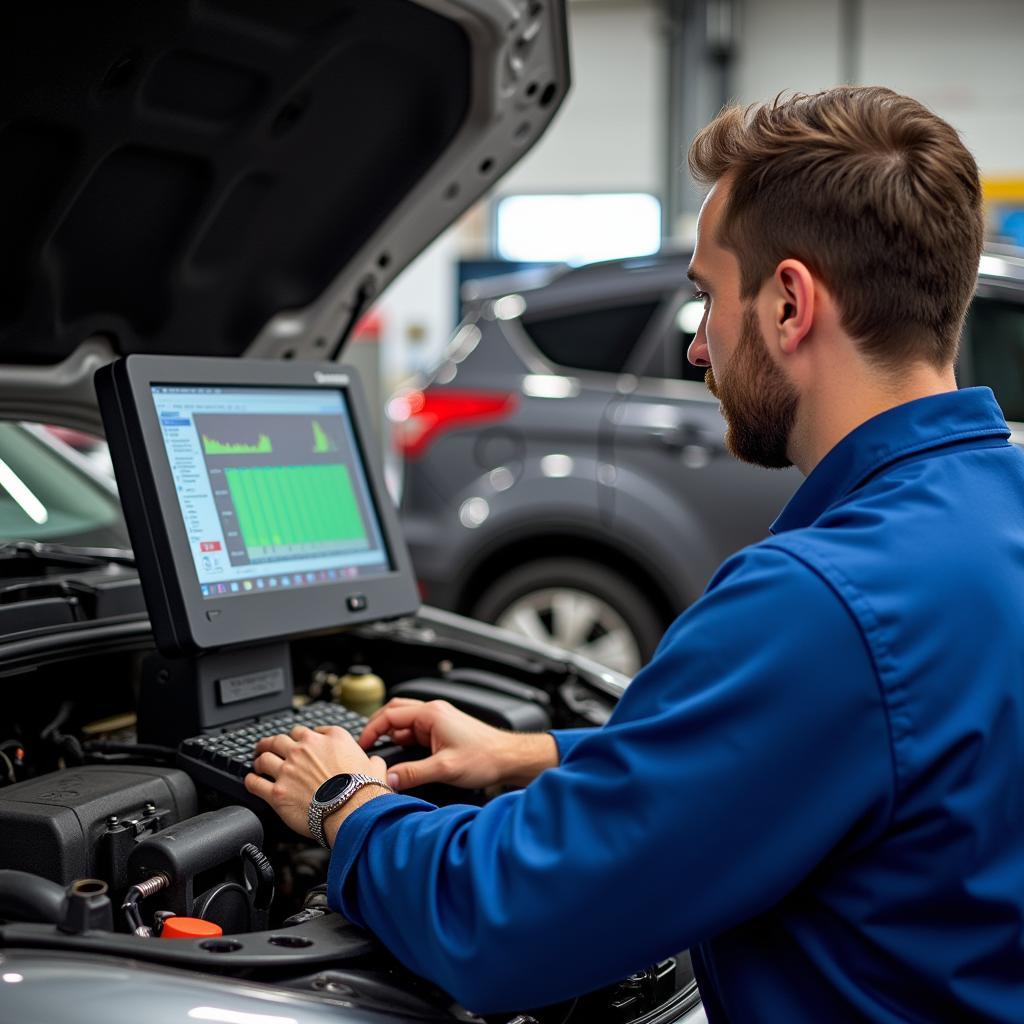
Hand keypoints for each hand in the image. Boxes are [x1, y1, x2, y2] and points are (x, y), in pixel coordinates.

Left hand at [244, 724, 388, 838]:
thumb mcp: (376, 767)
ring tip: (258, 763)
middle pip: (280, 739)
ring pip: (264, 756)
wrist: (353, 812)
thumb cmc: (364, 791)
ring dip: (260, 760)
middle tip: (269, 747)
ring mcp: (289, 769)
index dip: (301, 738)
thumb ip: (372, 760)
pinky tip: (251, 780)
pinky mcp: (277, 792)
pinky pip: (255, 782)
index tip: (299, 743)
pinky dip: (251, 780)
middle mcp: (306, 749)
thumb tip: (375, 762)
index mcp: (331, 738)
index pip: (307, 731)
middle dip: (273, 743)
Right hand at [359, 698, 558, 790]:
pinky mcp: (443, 731)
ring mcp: (438, 720)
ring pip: (405, 723)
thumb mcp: (445, 769)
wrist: (508, 758)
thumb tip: (389, 779)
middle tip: (367, 747)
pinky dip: (406, 742)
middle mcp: (433, 712)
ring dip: (393, 736)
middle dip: (378, 729)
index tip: (362, 744)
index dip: (372, 729)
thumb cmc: (485, 757)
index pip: (390, 715)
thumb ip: (414, 774)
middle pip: (395, 713)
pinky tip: (404, 758)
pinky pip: (416, 732)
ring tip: (384, 756)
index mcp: (431, 714)